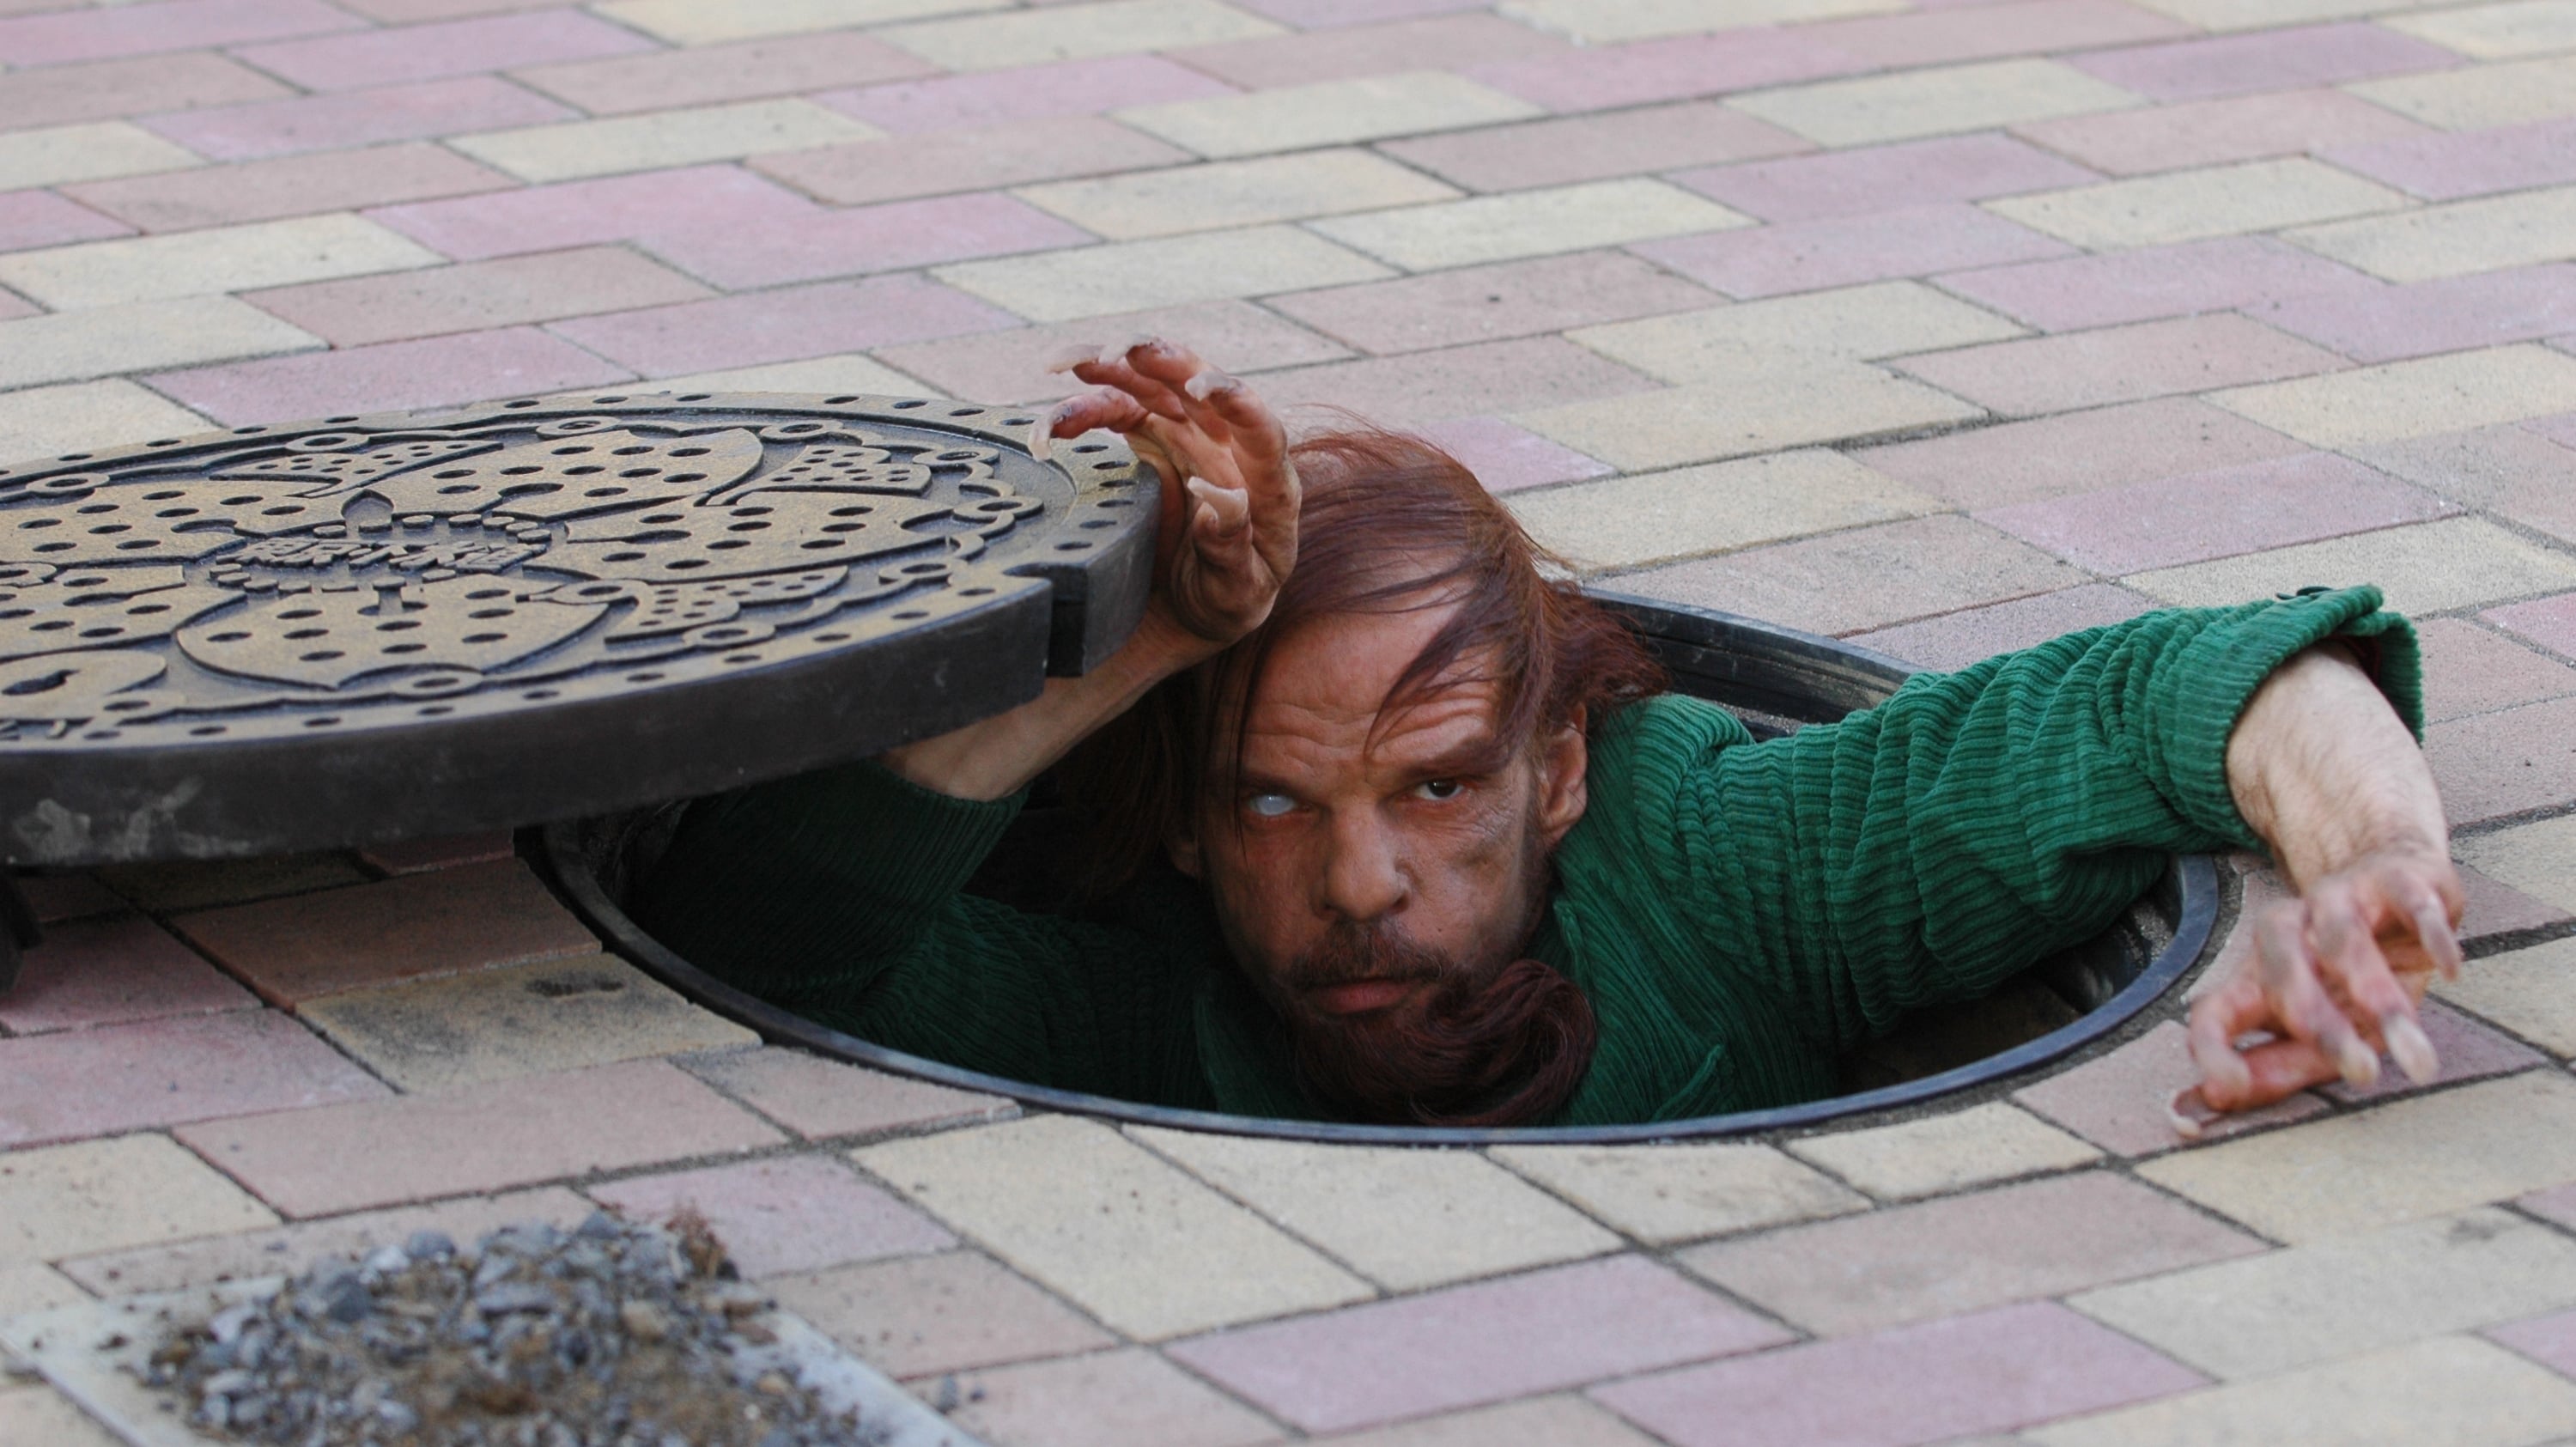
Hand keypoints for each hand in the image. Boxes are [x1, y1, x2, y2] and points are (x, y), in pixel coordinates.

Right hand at [1032, 337, 1296, 651]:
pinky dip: (1079, 409)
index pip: (1261, 431)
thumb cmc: (1224, 602)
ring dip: (1111, 368)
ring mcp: (1184, 438)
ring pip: (1150, 388)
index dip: (1236, 402)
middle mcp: (1226, 448)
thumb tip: (1222, 495)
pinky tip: (1047, 426)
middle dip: (1164, 363)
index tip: (1200, 388)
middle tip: (1125, 350)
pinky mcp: (1145, 440)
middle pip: (1198, 391)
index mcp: (1267, 484)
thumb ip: (1233, 549)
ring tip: (1070, 365)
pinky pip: (1113, 411)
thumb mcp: (1236, 593)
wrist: (1188, 611)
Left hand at [2177, 845, 2463, 1133]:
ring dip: (2380, 994)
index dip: (2213, 1048)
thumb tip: (2205, 1106)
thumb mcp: (2317, 1023)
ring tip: (2414, 1050)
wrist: (2389, 873)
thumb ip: (2273, 1065)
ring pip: (2345, 942)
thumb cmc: (2348, 971)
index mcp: (2257, 974)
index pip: (2216, 1010)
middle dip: (2321, 1027)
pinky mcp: (2397, 880)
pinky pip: (2411, 902)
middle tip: (2362, 1074)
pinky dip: (2430, 934)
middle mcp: (2287, 932)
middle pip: (2285, 977)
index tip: (2226, 1091)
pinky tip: (2448, 970)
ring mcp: (2340, 901)